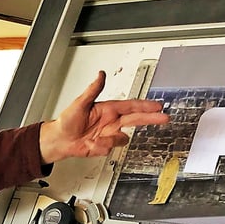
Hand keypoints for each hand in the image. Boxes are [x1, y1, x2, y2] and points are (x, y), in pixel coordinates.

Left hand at [39, 70, 168, 163]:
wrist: (60, 139)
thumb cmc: (67, 120)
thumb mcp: (80, 103)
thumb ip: (93, 89)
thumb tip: (100, 75)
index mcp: (108, 109)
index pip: (131, 106)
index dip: (145, 106)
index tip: (158, 105)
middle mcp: (111, 121)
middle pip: (136, 119)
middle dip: (151, 118)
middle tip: (164, 118)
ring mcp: (109, 134)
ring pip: (122, 138)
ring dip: (110, 140)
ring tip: (96, 139)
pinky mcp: (105, 145)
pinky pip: (110, 148)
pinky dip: (101, 147)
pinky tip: (91, 144)